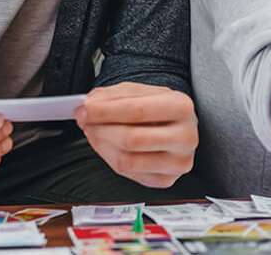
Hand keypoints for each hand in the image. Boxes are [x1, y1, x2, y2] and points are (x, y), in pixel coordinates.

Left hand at [75, 83, 197, 188]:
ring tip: (95, 133)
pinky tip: (108, 146)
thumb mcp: (138, 92)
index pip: (137, 111)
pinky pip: (128, 173)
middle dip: (100, 130)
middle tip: (85, 121)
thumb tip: (90, 106)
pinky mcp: (166, 179)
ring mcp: (178, 161)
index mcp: (182, 107)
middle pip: (131, 138)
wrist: (175, 125)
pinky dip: (110, 159)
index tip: (85, 109)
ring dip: (102, 145)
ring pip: (127, 160)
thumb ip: (113, 96)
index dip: (105, 111)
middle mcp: (185, 136)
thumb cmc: (157, 108)